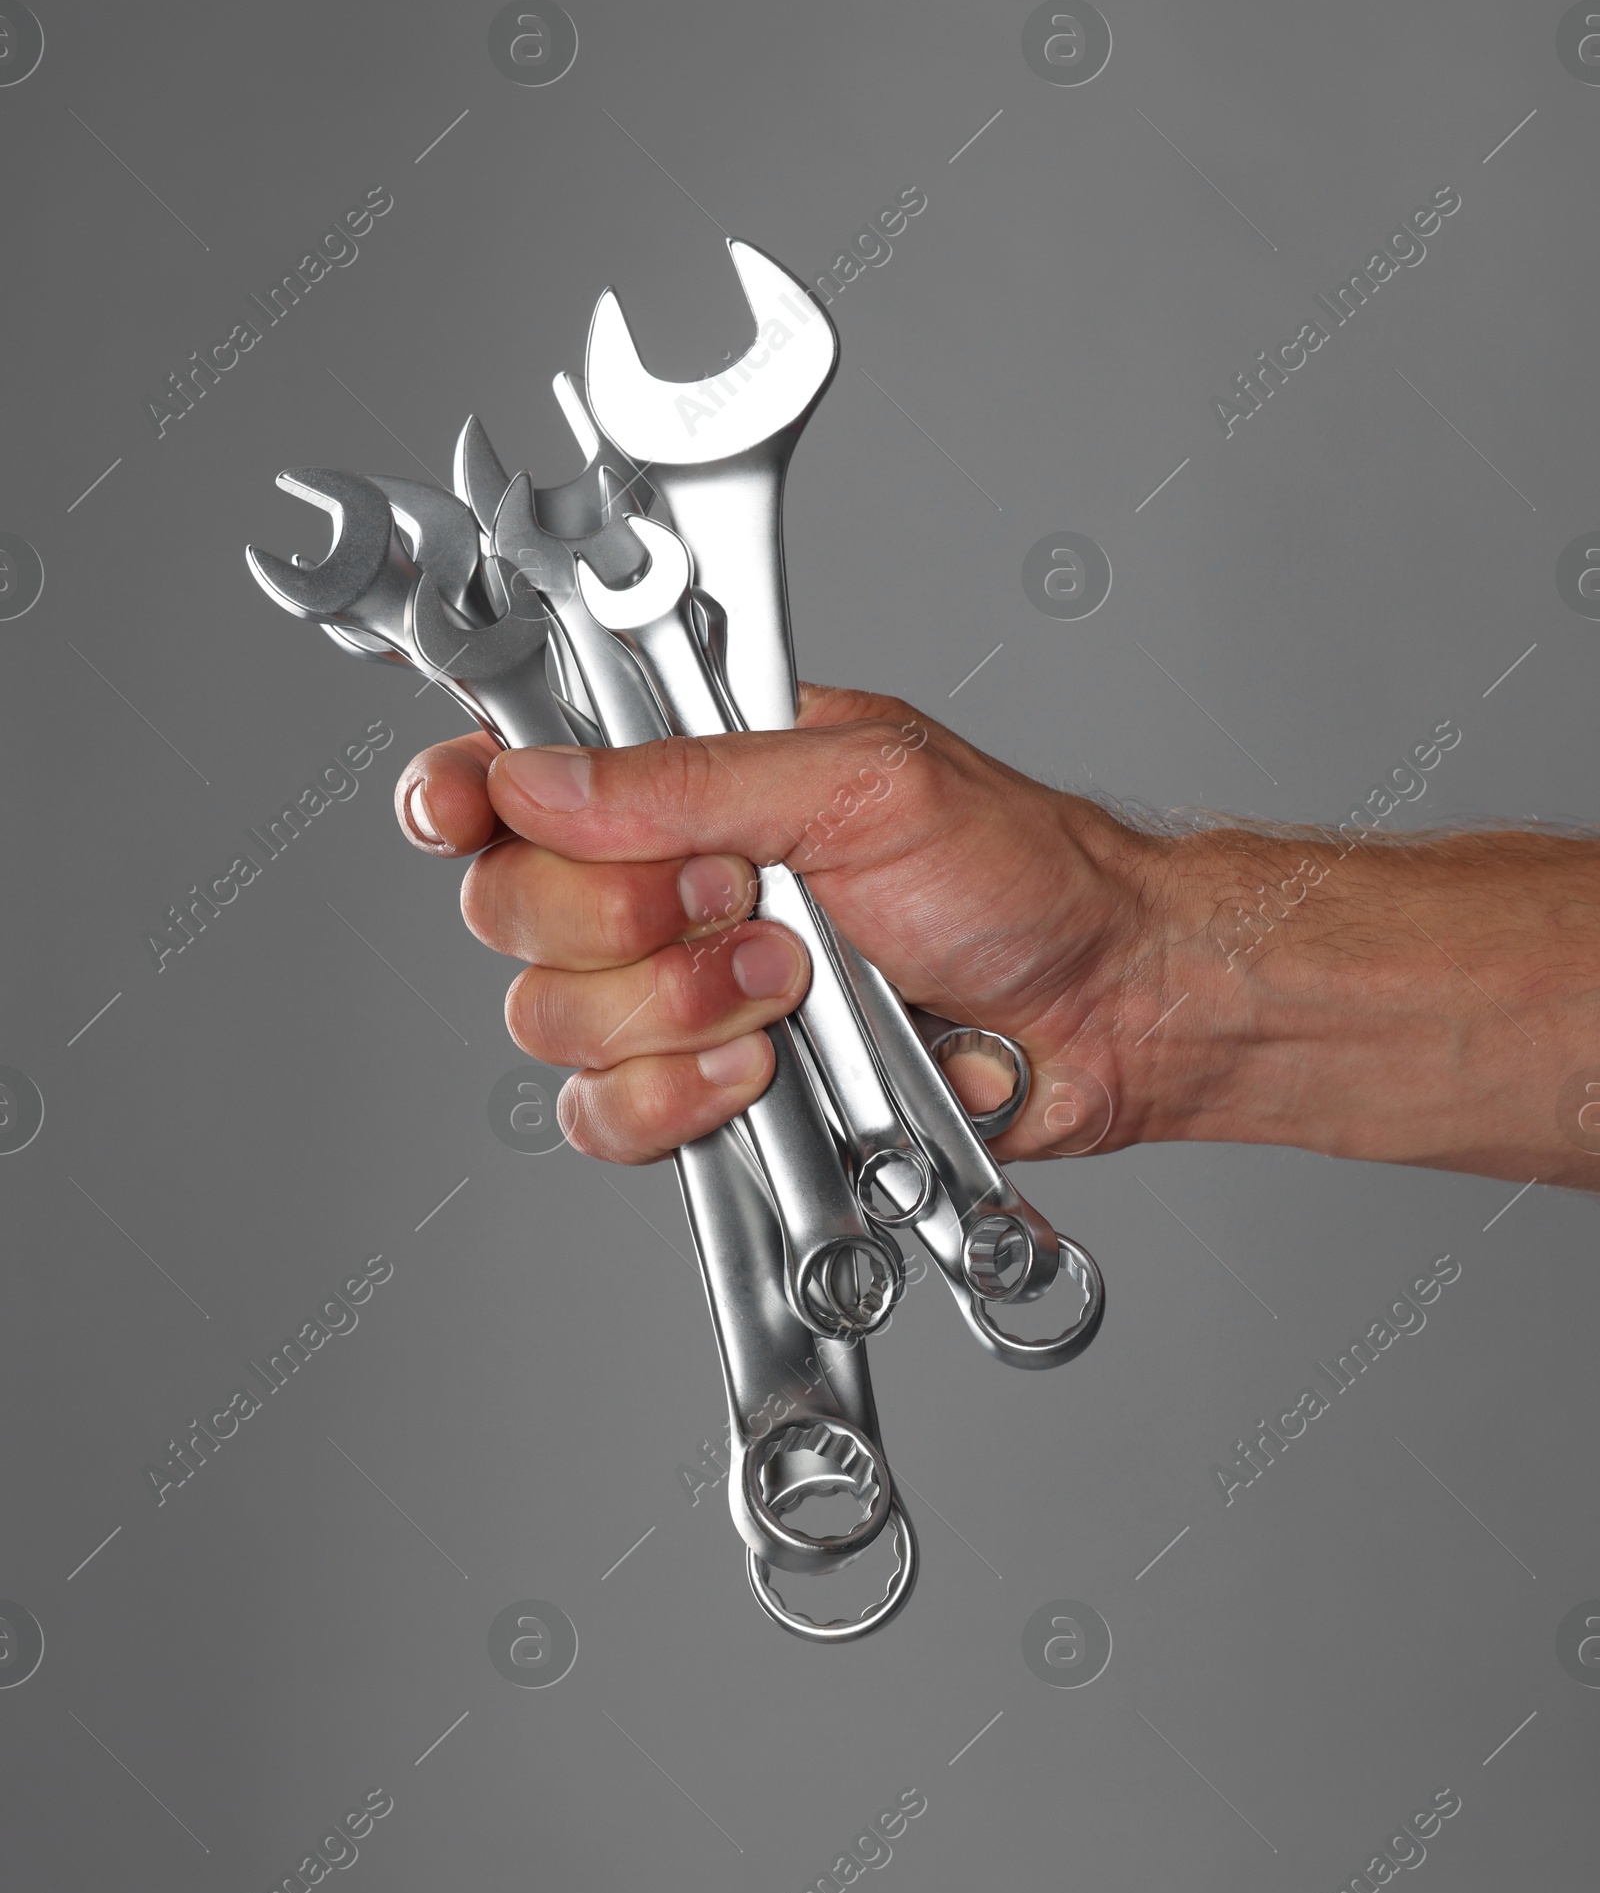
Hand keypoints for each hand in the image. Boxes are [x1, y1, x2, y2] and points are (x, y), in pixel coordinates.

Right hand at [392, 684, 1162, 1163]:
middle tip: (749, 904)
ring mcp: (679, 990)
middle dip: (626, 918)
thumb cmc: (1019, 874)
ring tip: (794, 987)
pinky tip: (762, 1074)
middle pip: (510, 907)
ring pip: (552, 1022)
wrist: (1102, 1008)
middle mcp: (664, 879)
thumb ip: (694, 780)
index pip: (518, 774)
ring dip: (677, 1012)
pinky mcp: (704, 1089)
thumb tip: (542, 781)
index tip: (459, 811)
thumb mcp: (867, 783)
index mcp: (691, 774)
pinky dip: (677, 1100)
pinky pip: (604, 1118)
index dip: (465, 793)